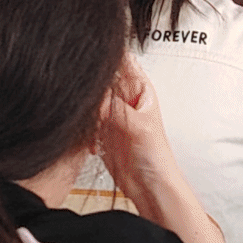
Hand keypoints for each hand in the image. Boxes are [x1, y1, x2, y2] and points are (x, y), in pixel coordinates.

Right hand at [96, 60, 187, 216]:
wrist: (150, 187)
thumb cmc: (157, 157)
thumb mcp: (140, 127)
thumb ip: (118, 109)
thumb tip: (100, 95)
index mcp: (140, 89)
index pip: (123, 61)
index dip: (109, 55)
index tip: (93, 57)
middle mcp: (124, 99)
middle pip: (101, 80)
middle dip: (92, 89)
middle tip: (94, 105)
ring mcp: (111, 114)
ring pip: (90, 100)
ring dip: (88, 113)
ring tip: (96, 129)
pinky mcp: (100, 131)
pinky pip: (85, 122)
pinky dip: (85, 131)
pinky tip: (94, 144)